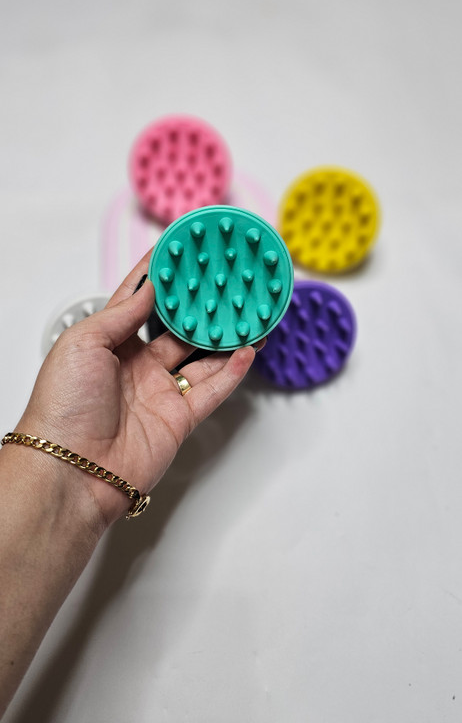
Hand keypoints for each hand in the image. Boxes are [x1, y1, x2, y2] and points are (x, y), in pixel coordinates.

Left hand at [16, 251, 263, 524]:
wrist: (71, 470)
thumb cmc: (63, 407)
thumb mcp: (83, 343)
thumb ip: (122, 313)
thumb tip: (150, 285)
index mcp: (108, 344)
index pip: (140, 301)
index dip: (162, 277)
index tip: (184, 252)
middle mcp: (136, 366)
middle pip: (178, 328)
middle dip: (201, 306)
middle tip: (226, 282)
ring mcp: (159, 392)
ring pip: (202, 358)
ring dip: (225, 337)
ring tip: (248, 313)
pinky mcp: (178, 419)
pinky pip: (212, 390)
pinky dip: (232, 372)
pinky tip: (247, 351)